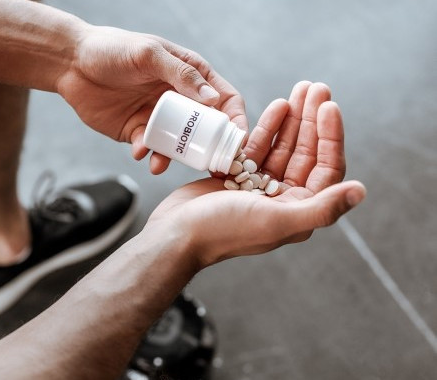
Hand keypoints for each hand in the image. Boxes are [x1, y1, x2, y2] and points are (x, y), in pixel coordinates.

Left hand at [56, 25, 245, 173]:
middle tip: (208, 166)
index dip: (236, 121)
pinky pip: (150, 149)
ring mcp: (159, 116)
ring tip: (161, 162)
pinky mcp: (138, 131)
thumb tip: (214, 101)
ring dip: (175, 156)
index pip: (225, 100)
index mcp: (190, 74)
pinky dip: (147, 154)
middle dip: (209, 149)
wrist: (71, 64)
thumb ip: (181, 74)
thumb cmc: (112, 49)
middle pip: (206, 129)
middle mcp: (179, 98)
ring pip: (179, 144)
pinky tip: (137, 150)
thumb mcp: (149, 54)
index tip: (237, 143)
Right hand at [143, 82, 365, 267]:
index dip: (331, 136)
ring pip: (284, 146)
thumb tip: (361, 191)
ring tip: (299, 89)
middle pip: (307, 152)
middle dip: (312, 119)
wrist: (175, 234)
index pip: (326, 167)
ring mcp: (259, 187)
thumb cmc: (223, 231)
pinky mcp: (236, 177)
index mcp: (299, 211)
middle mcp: (284, 199)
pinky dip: (267, 127)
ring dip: (293, 119)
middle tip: (316, 87)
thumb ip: (321, 208)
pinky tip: (276, 106)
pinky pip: (258, 147)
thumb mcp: (276, 221)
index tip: (329, 106)